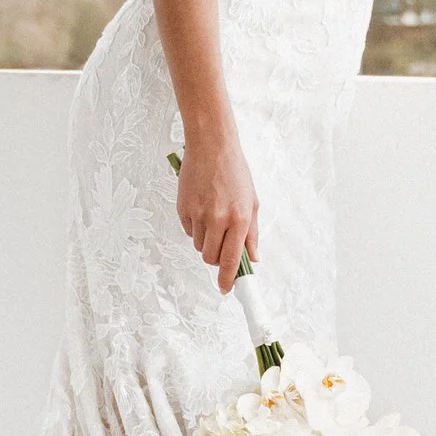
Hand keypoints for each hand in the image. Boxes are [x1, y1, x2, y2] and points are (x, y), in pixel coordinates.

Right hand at [176, 124, 258, 297]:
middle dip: (216, 259)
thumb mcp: (251, 202)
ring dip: (207, 242)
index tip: (226, 289)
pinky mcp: (183, 209)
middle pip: (211, 258)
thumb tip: (253, 258)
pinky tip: (202, 210)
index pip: (231, 260)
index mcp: (239, 219)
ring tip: (213, 220)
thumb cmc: (234, 172)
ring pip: (199, 246)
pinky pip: (189, 232)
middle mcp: (218, 219)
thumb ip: (252, 234)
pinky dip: (196, 229)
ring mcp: (198, 214)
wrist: (211, 147)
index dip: (228, 279)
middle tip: (222, 245)